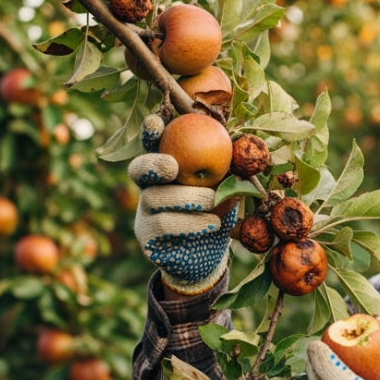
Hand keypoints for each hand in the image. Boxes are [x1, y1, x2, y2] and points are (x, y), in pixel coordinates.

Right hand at [130, 115, 236, 295]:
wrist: (209, 256)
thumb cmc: (217, 213)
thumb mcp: (226, 189)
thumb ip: (227, 169)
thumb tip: (241, 145)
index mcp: (165, 166)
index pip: (152, 144)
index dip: (150, 132)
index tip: (157, 123)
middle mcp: (148, 186)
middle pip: (138, 169)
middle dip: (153, 164)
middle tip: (173, 167)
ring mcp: (143, 211)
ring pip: (154, 198)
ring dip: (187, 198)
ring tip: (214, 201)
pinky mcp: (146, 235)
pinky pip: (162, 224)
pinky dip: (190, 222)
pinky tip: (212, 223)